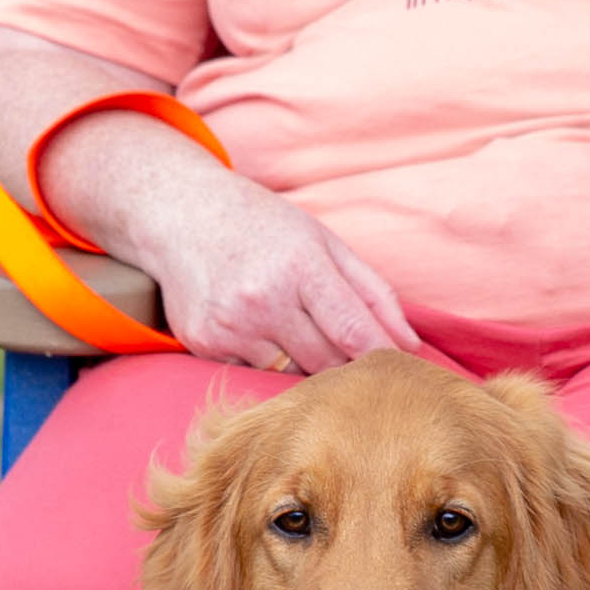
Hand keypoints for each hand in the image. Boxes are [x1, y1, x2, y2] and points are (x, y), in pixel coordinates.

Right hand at [134, 172, 422, 376]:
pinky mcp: (204, 344)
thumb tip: (409, 344)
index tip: (400, 373)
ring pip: (291, 375)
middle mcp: (262, 299)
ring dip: (305, 364)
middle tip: (351, 355)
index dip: (381, 357)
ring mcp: (229, 326)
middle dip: (346, 364)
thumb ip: (372, 292)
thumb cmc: (261, 225)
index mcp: (299, 266)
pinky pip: (253, 373)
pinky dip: (265, 360)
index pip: (352, 331)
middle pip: (326, 362)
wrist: (179, 214)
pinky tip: (256, 328)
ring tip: (297, 331)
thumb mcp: (323, 241)